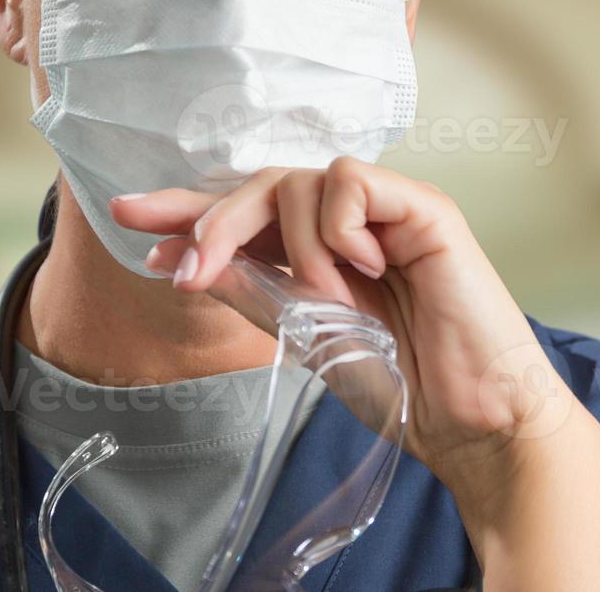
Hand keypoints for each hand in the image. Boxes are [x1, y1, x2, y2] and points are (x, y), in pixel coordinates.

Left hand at [110, 160, 599, 588]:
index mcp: (324, 250)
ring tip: (321, 295)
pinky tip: (360, 269)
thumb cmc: (403, 383)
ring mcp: (392, 213)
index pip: (249, 211)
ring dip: (290, 240)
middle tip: (193, 270)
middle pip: (267, 184)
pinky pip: (356, 181)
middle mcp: (356, 223)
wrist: (469, 419)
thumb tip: (178, 259)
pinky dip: (338, 225)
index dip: (188, 208)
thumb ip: (251, 292)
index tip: (130, 218)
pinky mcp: (426, 211)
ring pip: (305, 179)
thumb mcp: (305, 337)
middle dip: (216, 220)